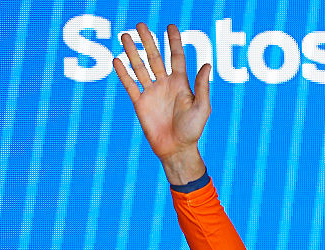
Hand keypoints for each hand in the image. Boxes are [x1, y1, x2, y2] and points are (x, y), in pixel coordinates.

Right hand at [114, 24, 210, 184]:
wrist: (176, 149)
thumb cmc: (193, 130)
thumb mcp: (202, 108)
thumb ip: (203, 86)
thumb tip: (207, 63)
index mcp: (181, 83)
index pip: (176, 57)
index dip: (174, 42)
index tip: (170, 26)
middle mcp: (165, 84)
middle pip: (155, 58)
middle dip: (148, 41)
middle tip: (140, 25)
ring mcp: (152, 93)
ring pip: (140, 68)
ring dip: (133, 52)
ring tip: (126, 36)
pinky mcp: (140, 103)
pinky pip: (130, 85)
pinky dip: (124, 74)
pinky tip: (117, 60)